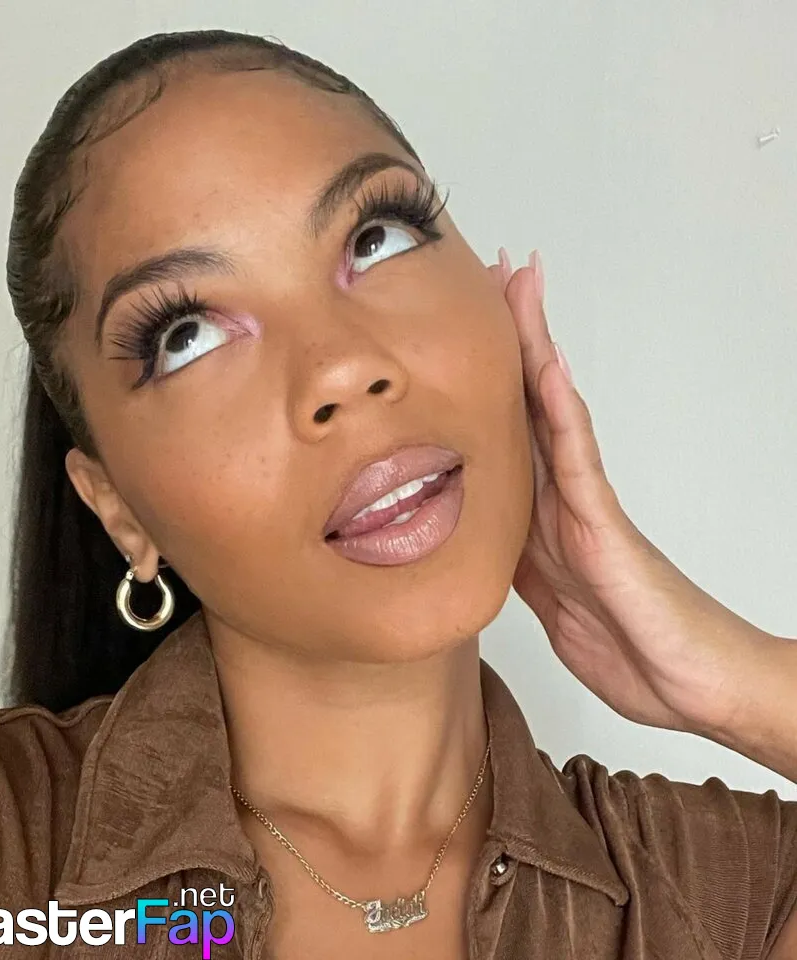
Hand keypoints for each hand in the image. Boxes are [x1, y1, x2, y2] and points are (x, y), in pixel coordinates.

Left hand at [489, 249, 777, 738]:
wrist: (692, 687)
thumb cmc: (631, 647)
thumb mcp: (547, 604)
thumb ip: (516, 560)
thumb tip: (477, 535)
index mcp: (537, 515)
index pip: (505, 428)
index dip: (480, 376)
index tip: (460, 322)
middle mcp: (562, 497)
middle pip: (527, 400)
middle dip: (510, 335)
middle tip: (496, 269)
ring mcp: (585, 506)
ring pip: (551, 411)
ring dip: (532, 346)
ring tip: (520, 284)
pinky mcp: (605, 529)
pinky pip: (578, 461)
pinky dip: (560, 412)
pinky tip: (547, 365)